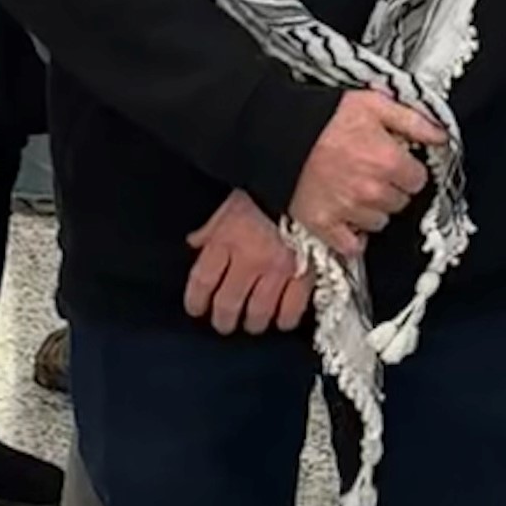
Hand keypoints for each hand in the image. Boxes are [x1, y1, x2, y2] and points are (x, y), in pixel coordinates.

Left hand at [184, 189, 309, 334]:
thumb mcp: (232, 202)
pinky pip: (293, 307)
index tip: (196, 309)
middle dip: (223, 319)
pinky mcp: (304, 273)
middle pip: (228, 303)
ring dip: (253, 323)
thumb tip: (196, 242)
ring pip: (259, 311)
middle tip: (224, 323)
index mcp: (227, 240)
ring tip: (253, 324)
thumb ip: (212, 227)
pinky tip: (283, 320)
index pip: (202, 281)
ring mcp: (278, 269)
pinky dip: (286, 318)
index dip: (196, 301)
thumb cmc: (268, 192)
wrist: (309, 182)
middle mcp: (249, 259)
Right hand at [286, 89, 445, 259]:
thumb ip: (414, 121)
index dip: (408, 170)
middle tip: (373, 173)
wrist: (277, 132)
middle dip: (392, 189)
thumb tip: (442, 135)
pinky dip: (352, 237)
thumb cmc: (325, 117)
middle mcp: (371, 191)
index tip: (396, 163)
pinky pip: (351, 245)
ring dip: (372, 210)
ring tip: (356, 189)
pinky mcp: (323, 225)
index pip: (418, 180)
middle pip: (400, 203)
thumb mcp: (375, 105)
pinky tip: (347, 218)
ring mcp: (347, 211)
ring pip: (379, 222)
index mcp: (387, 161)